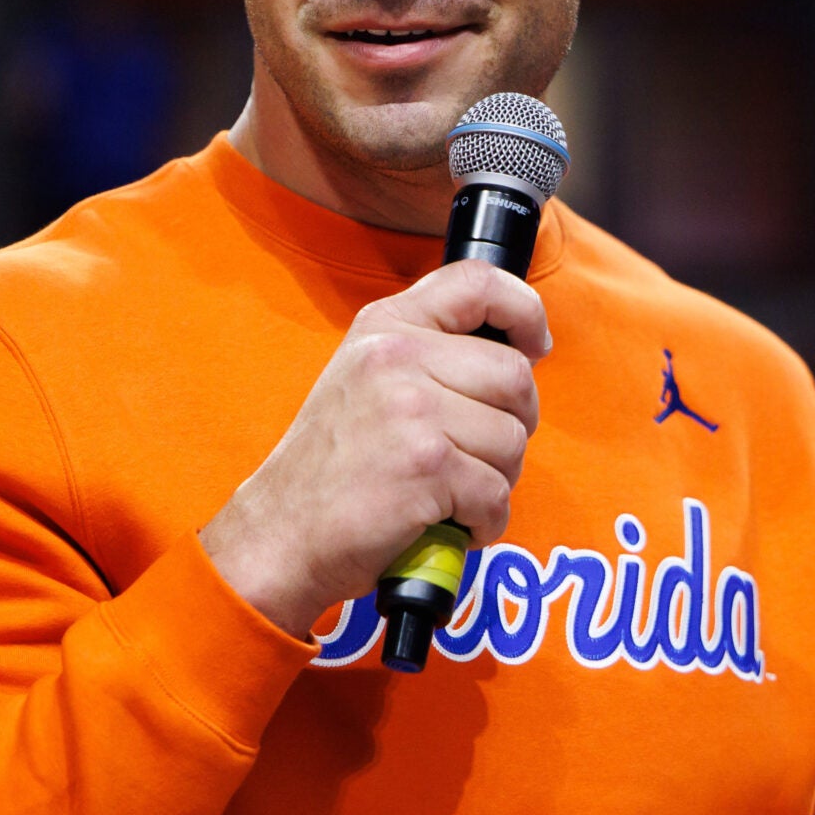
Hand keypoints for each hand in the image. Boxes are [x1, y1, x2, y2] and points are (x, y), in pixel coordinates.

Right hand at [200, 260, 549, 635]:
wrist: (280, 534)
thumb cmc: (333, 467)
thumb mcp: (365, 377)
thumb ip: (429, 352)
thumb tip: (519, 352)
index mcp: (386, 327)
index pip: (476, 281)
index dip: (524, 309)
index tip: (534, 344)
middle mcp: (397, 357)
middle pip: (514, 376)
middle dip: (515, 424)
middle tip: (480, 454)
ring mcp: (413, 411)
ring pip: (513, 440)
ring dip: (496, 480)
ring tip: (451, 493)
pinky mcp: (428, 467)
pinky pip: (496, 494)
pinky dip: (484, 521)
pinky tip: (447, 523)